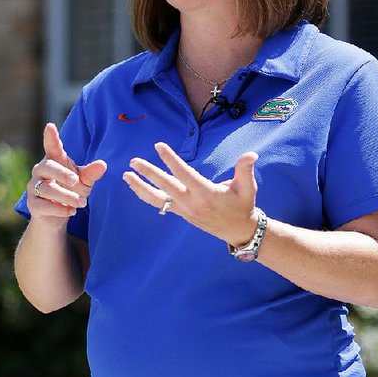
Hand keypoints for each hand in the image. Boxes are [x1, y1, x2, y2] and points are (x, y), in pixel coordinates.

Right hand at [27, 122, 106, 222]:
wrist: (57, 216)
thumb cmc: (70, 190)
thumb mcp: (84, 181)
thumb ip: (92, 173)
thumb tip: (103, 164)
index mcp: (54, 160)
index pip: (51, 146)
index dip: (51, 137)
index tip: (50, 126)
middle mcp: (40, 171)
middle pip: (48, 167)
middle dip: (63, 174)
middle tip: (77, 181)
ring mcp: (34, 187)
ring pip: (47, 189)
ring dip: (66, 196)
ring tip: (82, 203)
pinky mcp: (33, 205)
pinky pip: (44, 206)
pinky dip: (60, 209)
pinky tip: (71, 211)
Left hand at [123, 141, 258, 245]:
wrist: (238, 230)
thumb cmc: (243, 205)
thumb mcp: (248, 187)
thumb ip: (245, 169)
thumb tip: (251, 154)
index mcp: (206, 193)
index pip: (184, 174)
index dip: (171, 159)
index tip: (159, 146)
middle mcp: (192, 203)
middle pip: (166, 186)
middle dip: (149, 173)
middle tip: (134, 161)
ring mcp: (184, 210)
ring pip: (158, 199)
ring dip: (140, 187)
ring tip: (126, 175)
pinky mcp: (181, 213)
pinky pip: (160, 205)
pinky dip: (146, 196)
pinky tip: (135, 187)